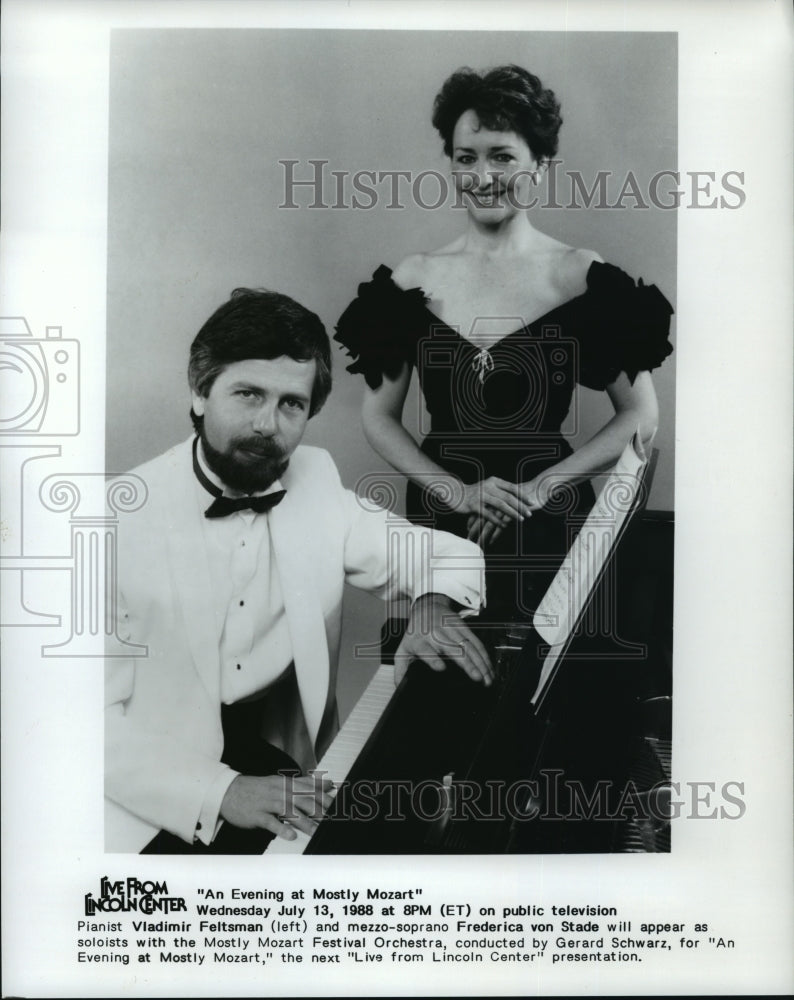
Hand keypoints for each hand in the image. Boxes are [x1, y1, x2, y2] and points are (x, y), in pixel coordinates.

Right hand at [220, 772, 335, 840]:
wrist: (228, 791)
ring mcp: (267, 803)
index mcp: (286, 783)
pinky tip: (290, 836)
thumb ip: (305, 783)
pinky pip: (270, 822)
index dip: (324, 797)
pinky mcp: (256, 815)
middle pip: (302, 799)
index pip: (309, 789)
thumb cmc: (258, 789)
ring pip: (288, 811)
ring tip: (316, 832)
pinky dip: (280, 828)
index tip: (338, 806)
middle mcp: (278, 791)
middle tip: (331, 820)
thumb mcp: (281, 782)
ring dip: (304, 822)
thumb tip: (327, 782)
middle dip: (318, 810)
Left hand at [395, 593, 493, 685]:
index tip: (440, 668)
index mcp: (420, 641)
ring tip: (487, 679)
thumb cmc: (415, 633)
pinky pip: (476, 642)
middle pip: (453, 649)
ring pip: (469, 646)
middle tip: (477, 678)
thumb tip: (400, 687)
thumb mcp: (403, 649)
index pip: (425, 649)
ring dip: (480, 663)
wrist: (426, 607)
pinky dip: (485, 655)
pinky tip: (489, 668)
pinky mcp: (463, 627)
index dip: (433, 659)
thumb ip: (401, 670)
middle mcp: (436, 634)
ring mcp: (451, 629)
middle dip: (467, 664)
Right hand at [447, 477, 534, 525]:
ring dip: (512, 513)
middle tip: (529, 513)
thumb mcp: (489, 487)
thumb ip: (501, 491)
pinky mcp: (474, 505)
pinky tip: (505, 526)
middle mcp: (488, 487)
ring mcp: (481, 496)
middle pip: (508, 497)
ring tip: (521, 519)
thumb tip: (517, 497)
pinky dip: (497, 520)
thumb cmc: (475, 492)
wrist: (455, 493)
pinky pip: (488, 514)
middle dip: (520, 506)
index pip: (511, 488)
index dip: (522, 495)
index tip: (532, 503)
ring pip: (500, 505)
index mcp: (494, 481)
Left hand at [466, 476, 555, 545]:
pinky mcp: (511, 513)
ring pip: (488, 523)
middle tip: (469, 539)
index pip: (479, 509)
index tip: (468, 528)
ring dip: (482, 535)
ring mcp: (503, 507)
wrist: (539, 488)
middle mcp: (496, 501)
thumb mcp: (509, 496)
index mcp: (493, 495)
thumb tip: (492, 509)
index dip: (472, 520)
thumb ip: (500, 501)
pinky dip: (494, 535)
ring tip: (477, 544)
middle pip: (481, 517)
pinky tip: (490, 542)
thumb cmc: (525, 493)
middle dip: (474, 530)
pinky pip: (500, 526)